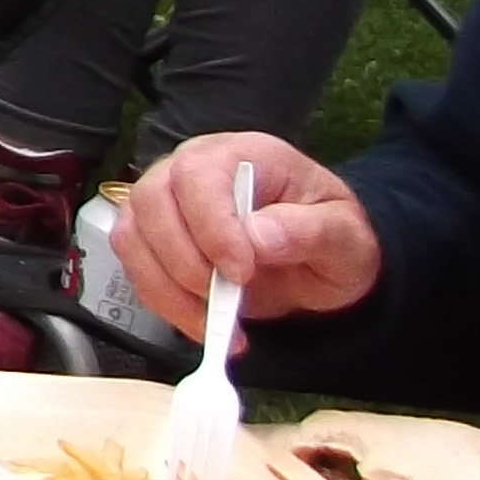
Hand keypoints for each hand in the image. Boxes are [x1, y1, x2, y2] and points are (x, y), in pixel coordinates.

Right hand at [114, 132, 377, 334]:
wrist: (318, 259)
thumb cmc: (331, 236)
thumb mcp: (346, 236)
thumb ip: (311, 231)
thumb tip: (259, 237)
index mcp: (242, 155)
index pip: (199, 176)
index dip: (210, 226)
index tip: (240, 273)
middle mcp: (191, 168)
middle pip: (152, 201)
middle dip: (183, 262)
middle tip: (226, 301)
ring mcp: (165, 200)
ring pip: (133, 237)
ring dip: (168, 289)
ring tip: (217, 323)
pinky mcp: (152, 237)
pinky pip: (136, 268)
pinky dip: (164, 303)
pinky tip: (205, 324)